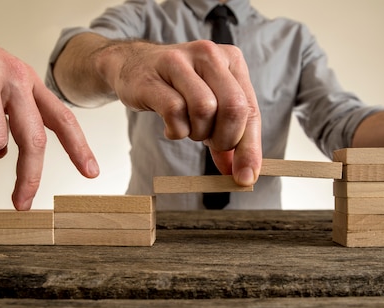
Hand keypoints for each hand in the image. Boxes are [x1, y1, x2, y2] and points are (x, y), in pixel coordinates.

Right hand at [97, 39, 261, 185]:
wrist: (132, 64)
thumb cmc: (178, 87)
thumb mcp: (211, 105)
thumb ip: (229, 135)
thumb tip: (242, 174)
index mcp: (231, 59)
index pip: (250, 109)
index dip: (250, 148)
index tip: (246, 178)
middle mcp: (209, 54)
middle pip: (234, 107)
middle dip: (225, 139)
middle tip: (211, 144)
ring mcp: (179, 62)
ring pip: (204, 109)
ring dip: (198, 133)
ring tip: (189, 129)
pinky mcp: (152, 78)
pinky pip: (174, 112)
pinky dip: (176, 130)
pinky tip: (172, 128)